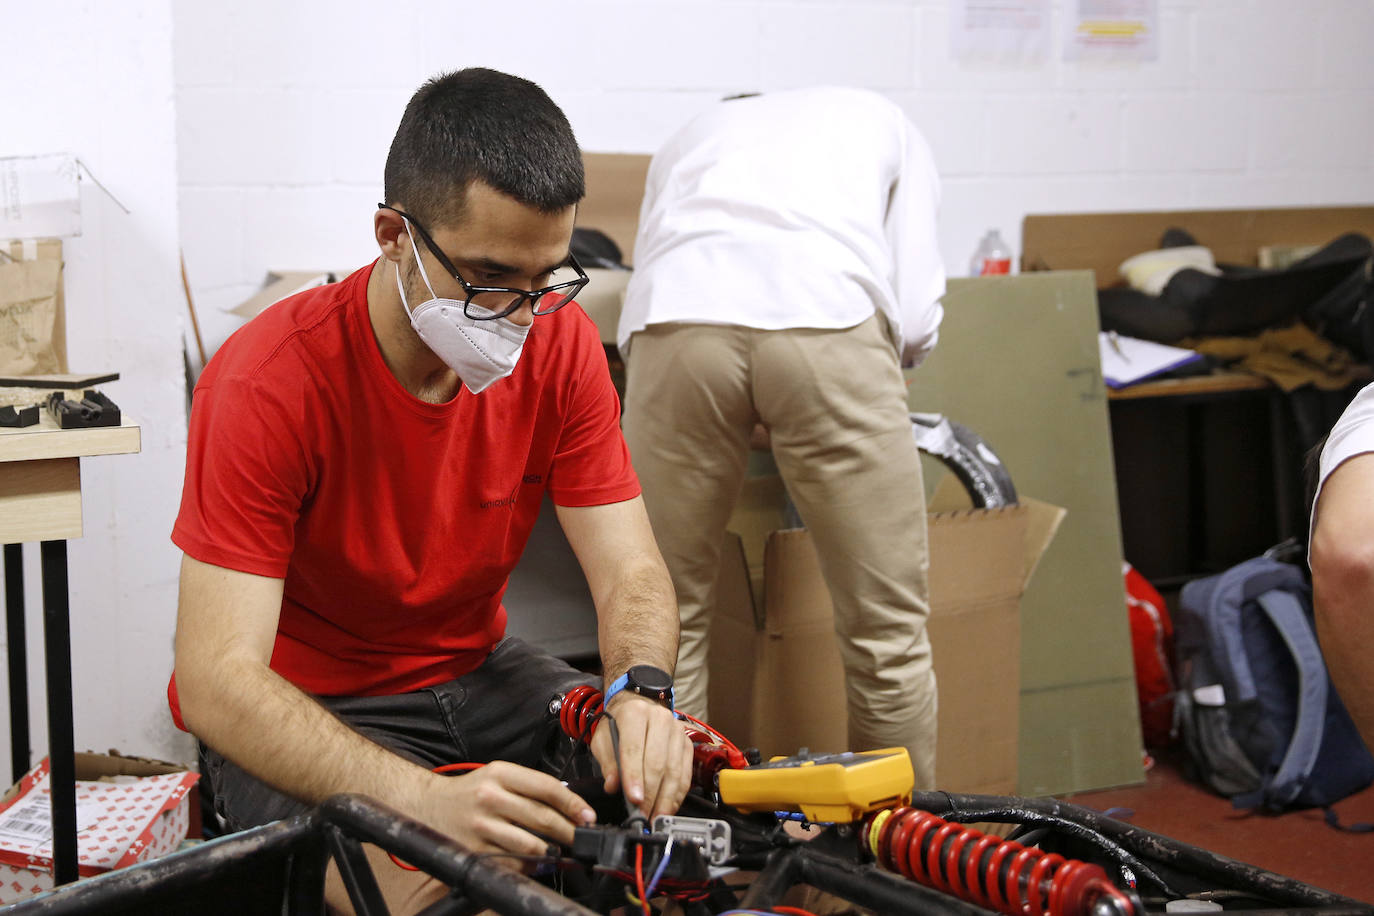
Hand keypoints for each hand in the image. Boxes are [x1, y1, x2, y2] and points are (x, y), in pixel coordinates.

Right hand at [424, 761, 595, 862]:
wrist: (427, 805)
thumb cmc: (470, 792)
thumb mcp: (497, 776)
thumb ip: (529, 787)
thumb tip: (569, 806)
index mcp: (500, 773)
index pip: (547, 787)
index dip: (573, 804)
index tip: (588, 816)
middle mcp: (490, 797)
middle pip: (542, 818)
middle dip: (569, 831)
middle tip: (581, 838)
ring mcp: (481, 826)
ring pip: (530, 844)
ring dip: (551, 851)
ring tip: (559, 851)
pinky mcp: (474, 850)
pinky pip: (511, 862)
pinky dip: (527, 866)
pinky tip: (533, 862)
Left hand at [592, 693, 692, 818]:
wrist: (638, 707)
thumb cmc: (618, 725)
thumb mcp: (603, 739)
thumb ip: (607, 762)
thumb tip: (613, 785)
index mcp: (635, 713)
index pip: (634, 749)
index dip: (634, 776)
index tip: (634, 798)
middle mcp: (660, 719)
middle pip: (657, 762)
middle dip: (650, 793)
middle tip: (642, 813)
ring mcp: (677, 731)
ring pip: (674, 770)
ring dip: (665, 798)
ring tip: (655, 816)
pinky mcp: (687, 744)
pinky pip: (685, 774)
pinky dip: (677, 794)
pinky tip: (668, 807)